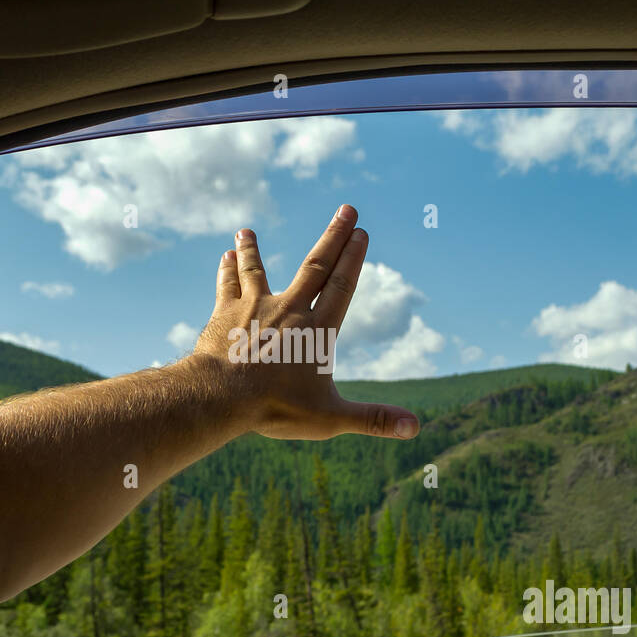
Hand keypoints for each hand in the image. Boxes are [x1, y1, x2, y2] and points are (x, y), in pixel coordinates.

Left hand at [192, 204, 419, 440]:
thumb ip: (373, 420)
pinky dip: (228, 270)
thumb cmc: (276, 408)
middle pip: (315, 267)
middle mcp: (289, 310)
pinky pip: (228, 286)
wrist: (221, 396)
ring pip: (258, 270)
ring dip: (254, 250)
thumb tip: (415, 428)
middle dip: (333, 237)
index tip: (362, 232)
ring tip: (248, 231)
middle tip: (347, 209)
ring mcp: (255, 308)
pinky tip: (226, 255)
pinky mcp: (225, 314)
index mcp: (317, 331)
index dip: (354, 259)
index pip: (342, 287)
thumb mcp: (330, 418)